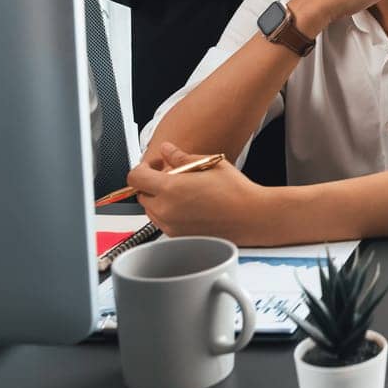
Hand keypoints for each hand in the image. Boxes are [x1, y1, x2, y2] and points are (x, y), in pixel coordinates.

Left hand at [127, 142, 266, 242]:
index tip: (155, 165)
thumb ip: (181, 157)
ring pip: (151, 210)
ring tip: (184, 191)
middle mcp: (166, 210)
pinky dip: (169, 212)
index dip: (142, 168)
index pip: (135, 178)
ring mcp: (171, 226)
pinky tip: (190, 205)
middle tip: (173, 176)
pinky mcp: (179, 237)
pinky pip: (163, 222)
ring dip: (159, 199)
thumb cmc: (235, 192)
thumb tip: (167, 150)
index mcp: (170, 189)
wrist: (251, 218)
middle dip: (152, 183)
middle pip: (141, 194)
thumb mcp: (209, 164)